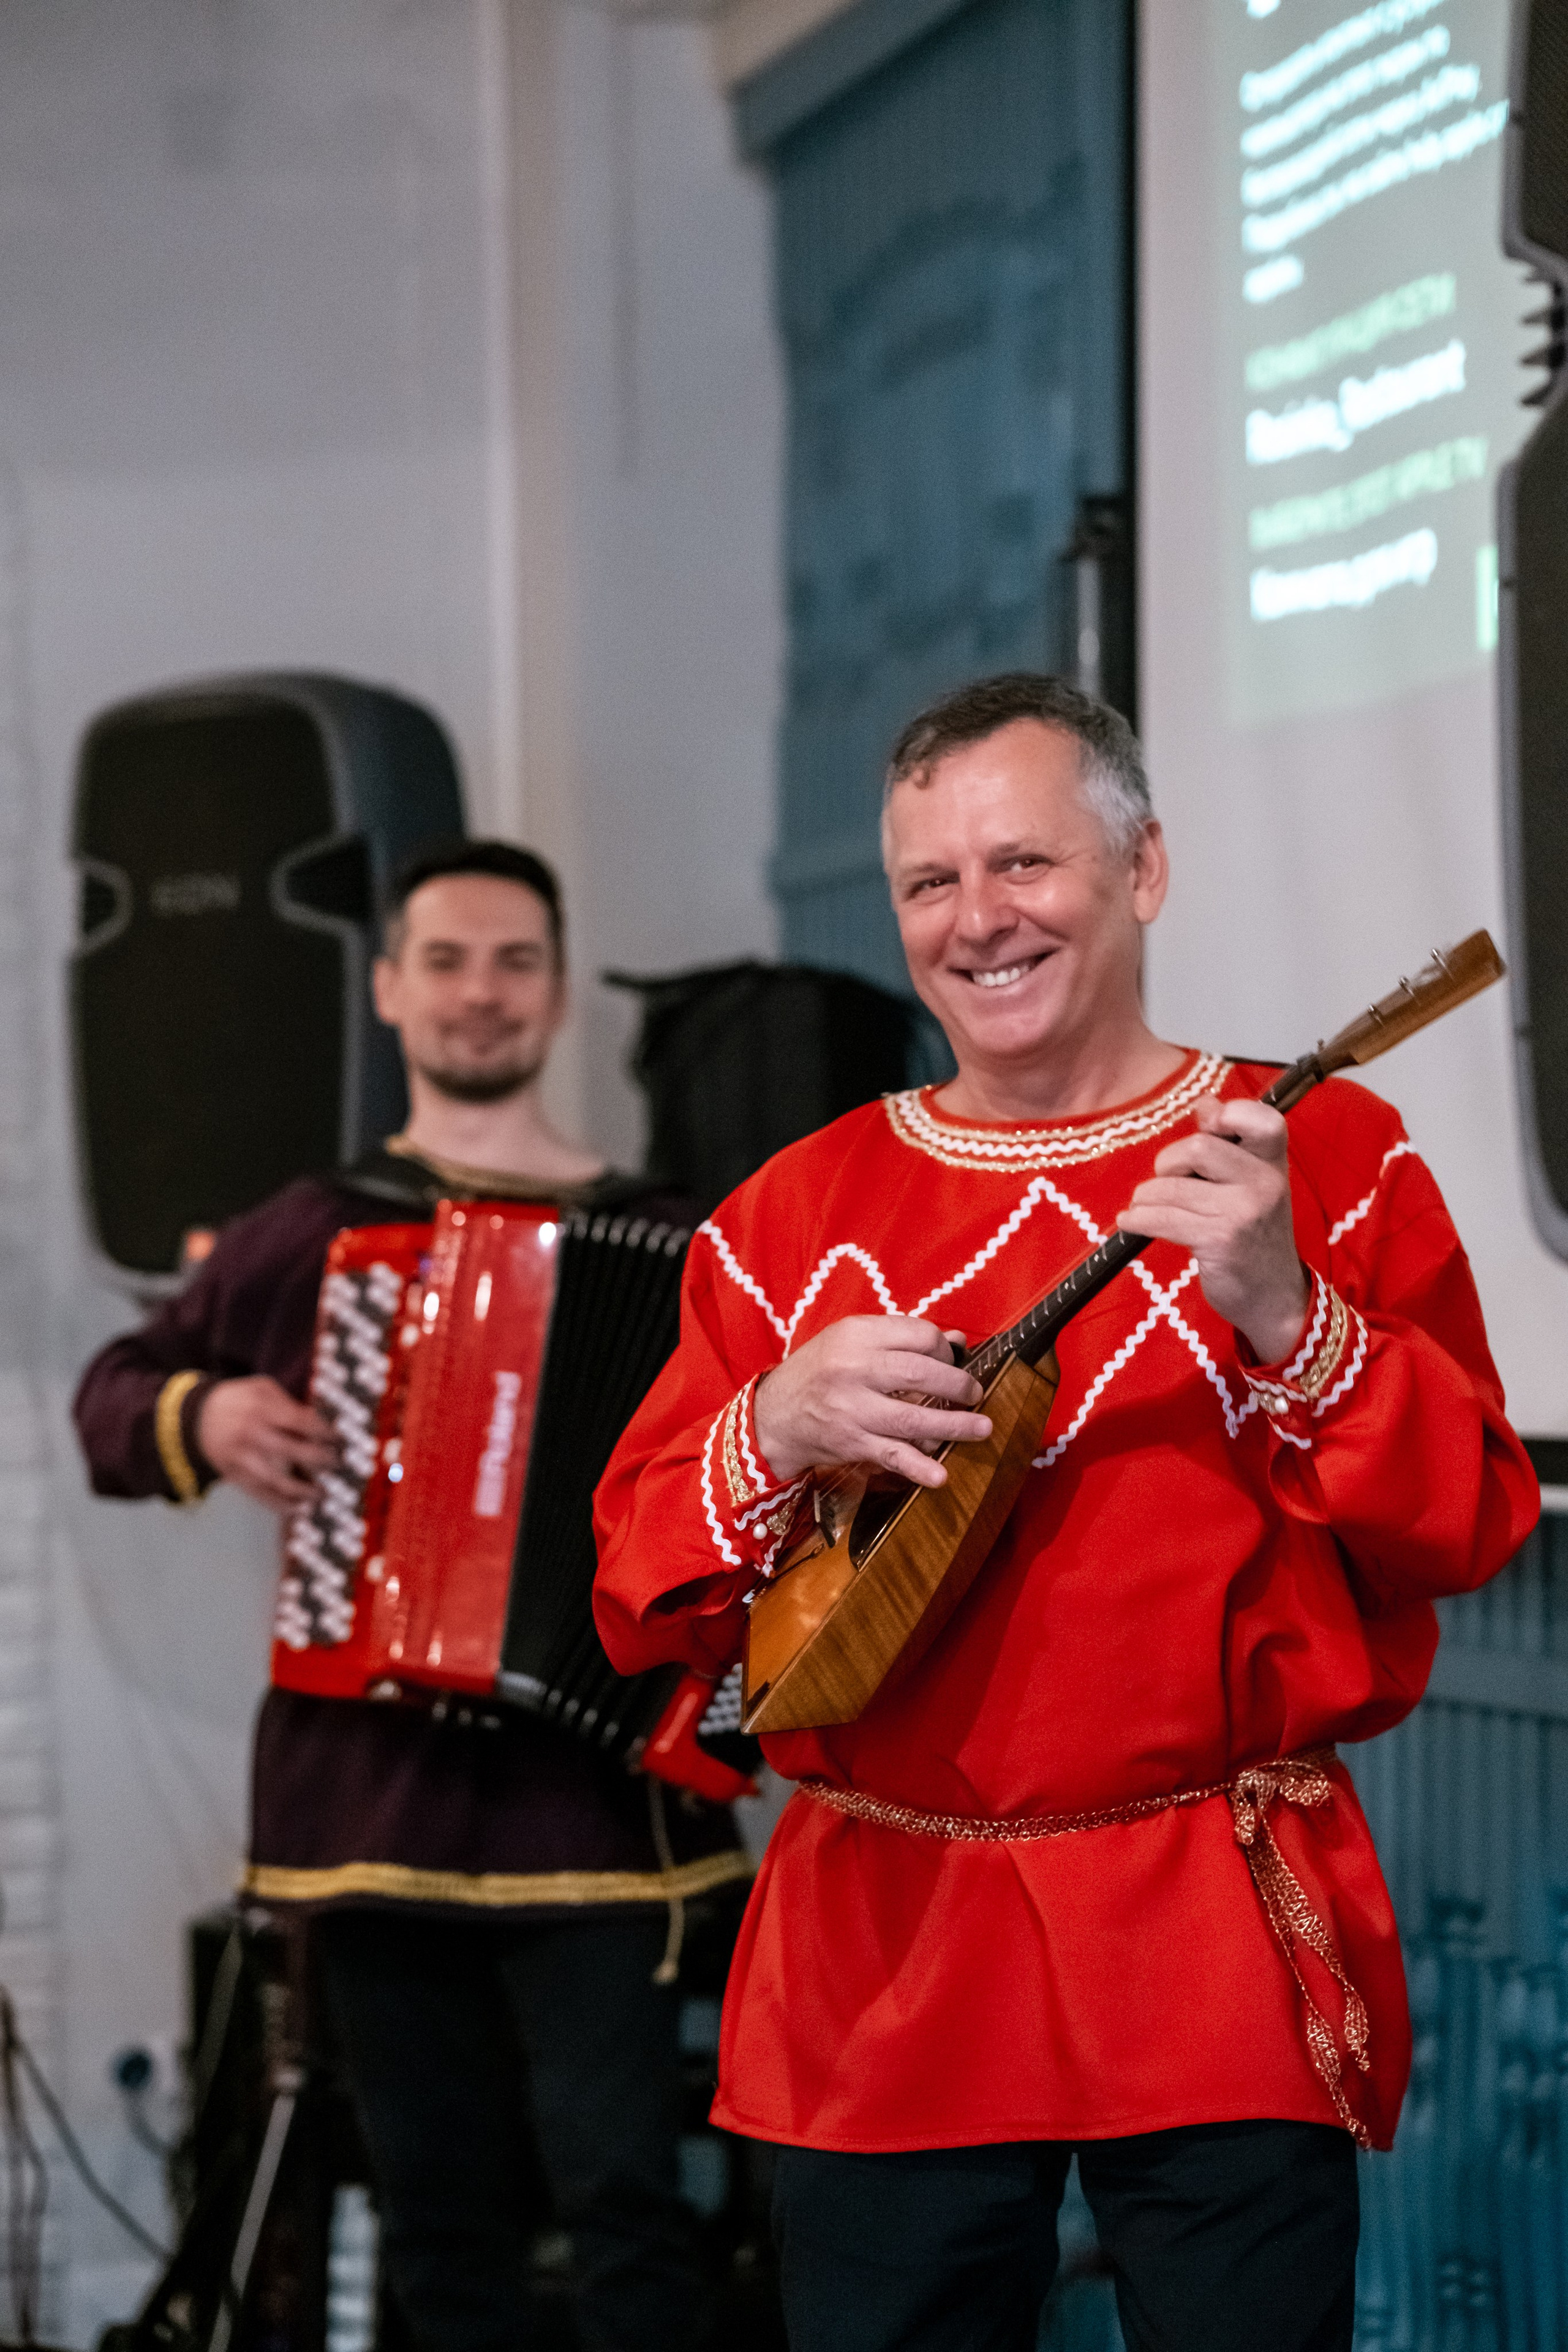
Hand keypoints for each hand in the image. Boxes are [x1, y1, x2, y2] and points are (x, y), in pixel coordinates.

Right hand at [195, 1377, 337, 1510]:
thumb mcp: (262, 1389)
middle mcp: (252, 1434)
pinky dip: (281, 1505)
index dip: (326, 1433)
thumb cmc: (239, 1400)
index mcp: (263, 1408)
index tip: (341, 1440)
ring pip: (277, 1480)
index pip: (302, 1422)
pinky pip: (260, 1494)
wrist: (196, 1417)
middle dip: (322, 1460)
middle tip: (338, 1463)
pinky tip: (299, 1508)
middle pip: (294, 1452)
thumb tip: (320, 1423)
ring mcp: (242, 1458)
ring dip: (304, 1490)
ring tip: (322, 1494)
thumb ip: (290, 1404)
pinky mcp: (234, 1476)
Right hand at [752, 1316, 990, 1491]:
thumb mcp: (852, 1341)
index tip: (951, 1362)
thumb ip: (902, 1338)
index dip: (944, 1349)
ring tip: (982, 1427)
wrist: (774, 1414)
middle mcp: (852, 1368)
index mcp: (855, 1334)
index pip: (917, 1334)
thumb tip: (958, 1343)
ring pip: (912, 1416)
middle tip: (975, 1393)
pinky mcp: (851, 1443)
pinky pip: (891, 1455)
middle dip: (958, 1385)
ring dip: (954, 1425)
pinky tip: (941, 1476)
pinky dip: (918, 1467)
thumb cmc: (820, 1372)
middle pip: (919, 1373)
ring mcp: (851, 1408)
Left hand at [1117, 1093, 1309, 1363]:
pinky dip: (1137, 1219)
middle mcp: (1264, 1183)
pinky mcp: (1219, 1241)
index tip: (1209, 1124)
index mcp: (1273, 1163)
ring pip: (1171, 1187)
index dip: (1230, 1114)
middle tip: (1167, 1181)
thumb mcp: (1252, 1185)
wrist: (1274, 1296)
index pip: (1263, 1120)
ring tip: (1144, 1206)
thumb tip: (1205, 1101)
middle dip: (1168, 1164)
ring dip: (1146, 1197)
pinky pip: (1162, 1219)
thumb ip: (1229, 1145)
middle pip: (1197, 1148)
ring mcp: (1242, 1212)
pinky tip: (1130, 1222)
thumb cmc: (1255, 1235)